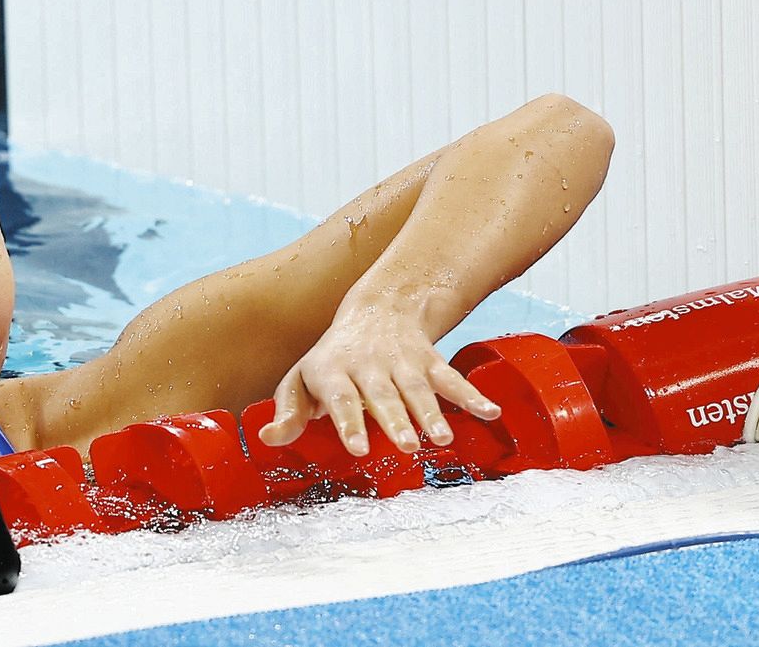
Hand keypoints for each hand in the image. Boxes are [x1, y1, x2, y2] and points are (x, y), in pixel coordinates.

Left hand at [258, 307, 500, 455]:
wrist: (376, 310)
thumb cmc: (332, 360)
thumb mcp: (301, 381)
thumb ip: (288, 412)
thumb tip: (269, 438)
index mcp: (332, 371)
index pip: (340, 397)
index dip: (348, 421)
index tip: (358, 447)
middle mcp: (367, 364)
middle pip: (382, 394)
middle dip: (396, 420)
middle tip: (408, 447)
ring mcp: (401, 361)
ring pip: (417, 388)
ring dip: (432, 412)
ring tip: (443, 439)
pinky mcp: (428, 361)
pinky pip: (451, 378)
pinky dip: (471, 396)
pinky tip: (489, 413)